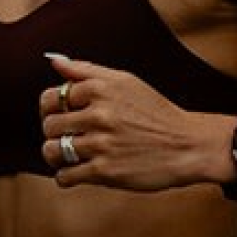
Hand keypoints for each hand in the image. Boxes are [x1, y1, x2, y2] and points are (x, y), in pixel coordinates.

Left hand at [39, 54, 236, 190]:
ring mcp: (102, 144)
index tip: (64, 114)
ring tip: (70, 154)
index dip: (52, 108)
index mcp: (101, 88)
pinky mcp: (105, 171)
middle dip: (55, 131)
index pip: (51, 97)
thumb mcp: (125, 81)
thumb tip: (54, 60)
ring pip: (52, 151)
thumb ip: (87, 70)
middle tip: (71, 135)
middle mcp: (99, 114)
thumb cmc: (155, 111)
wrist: (187, 145)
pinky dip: (66, 176)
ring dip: (55, 155)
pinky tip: (80, 170)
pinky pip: (65, 176)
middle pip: (49, 124)